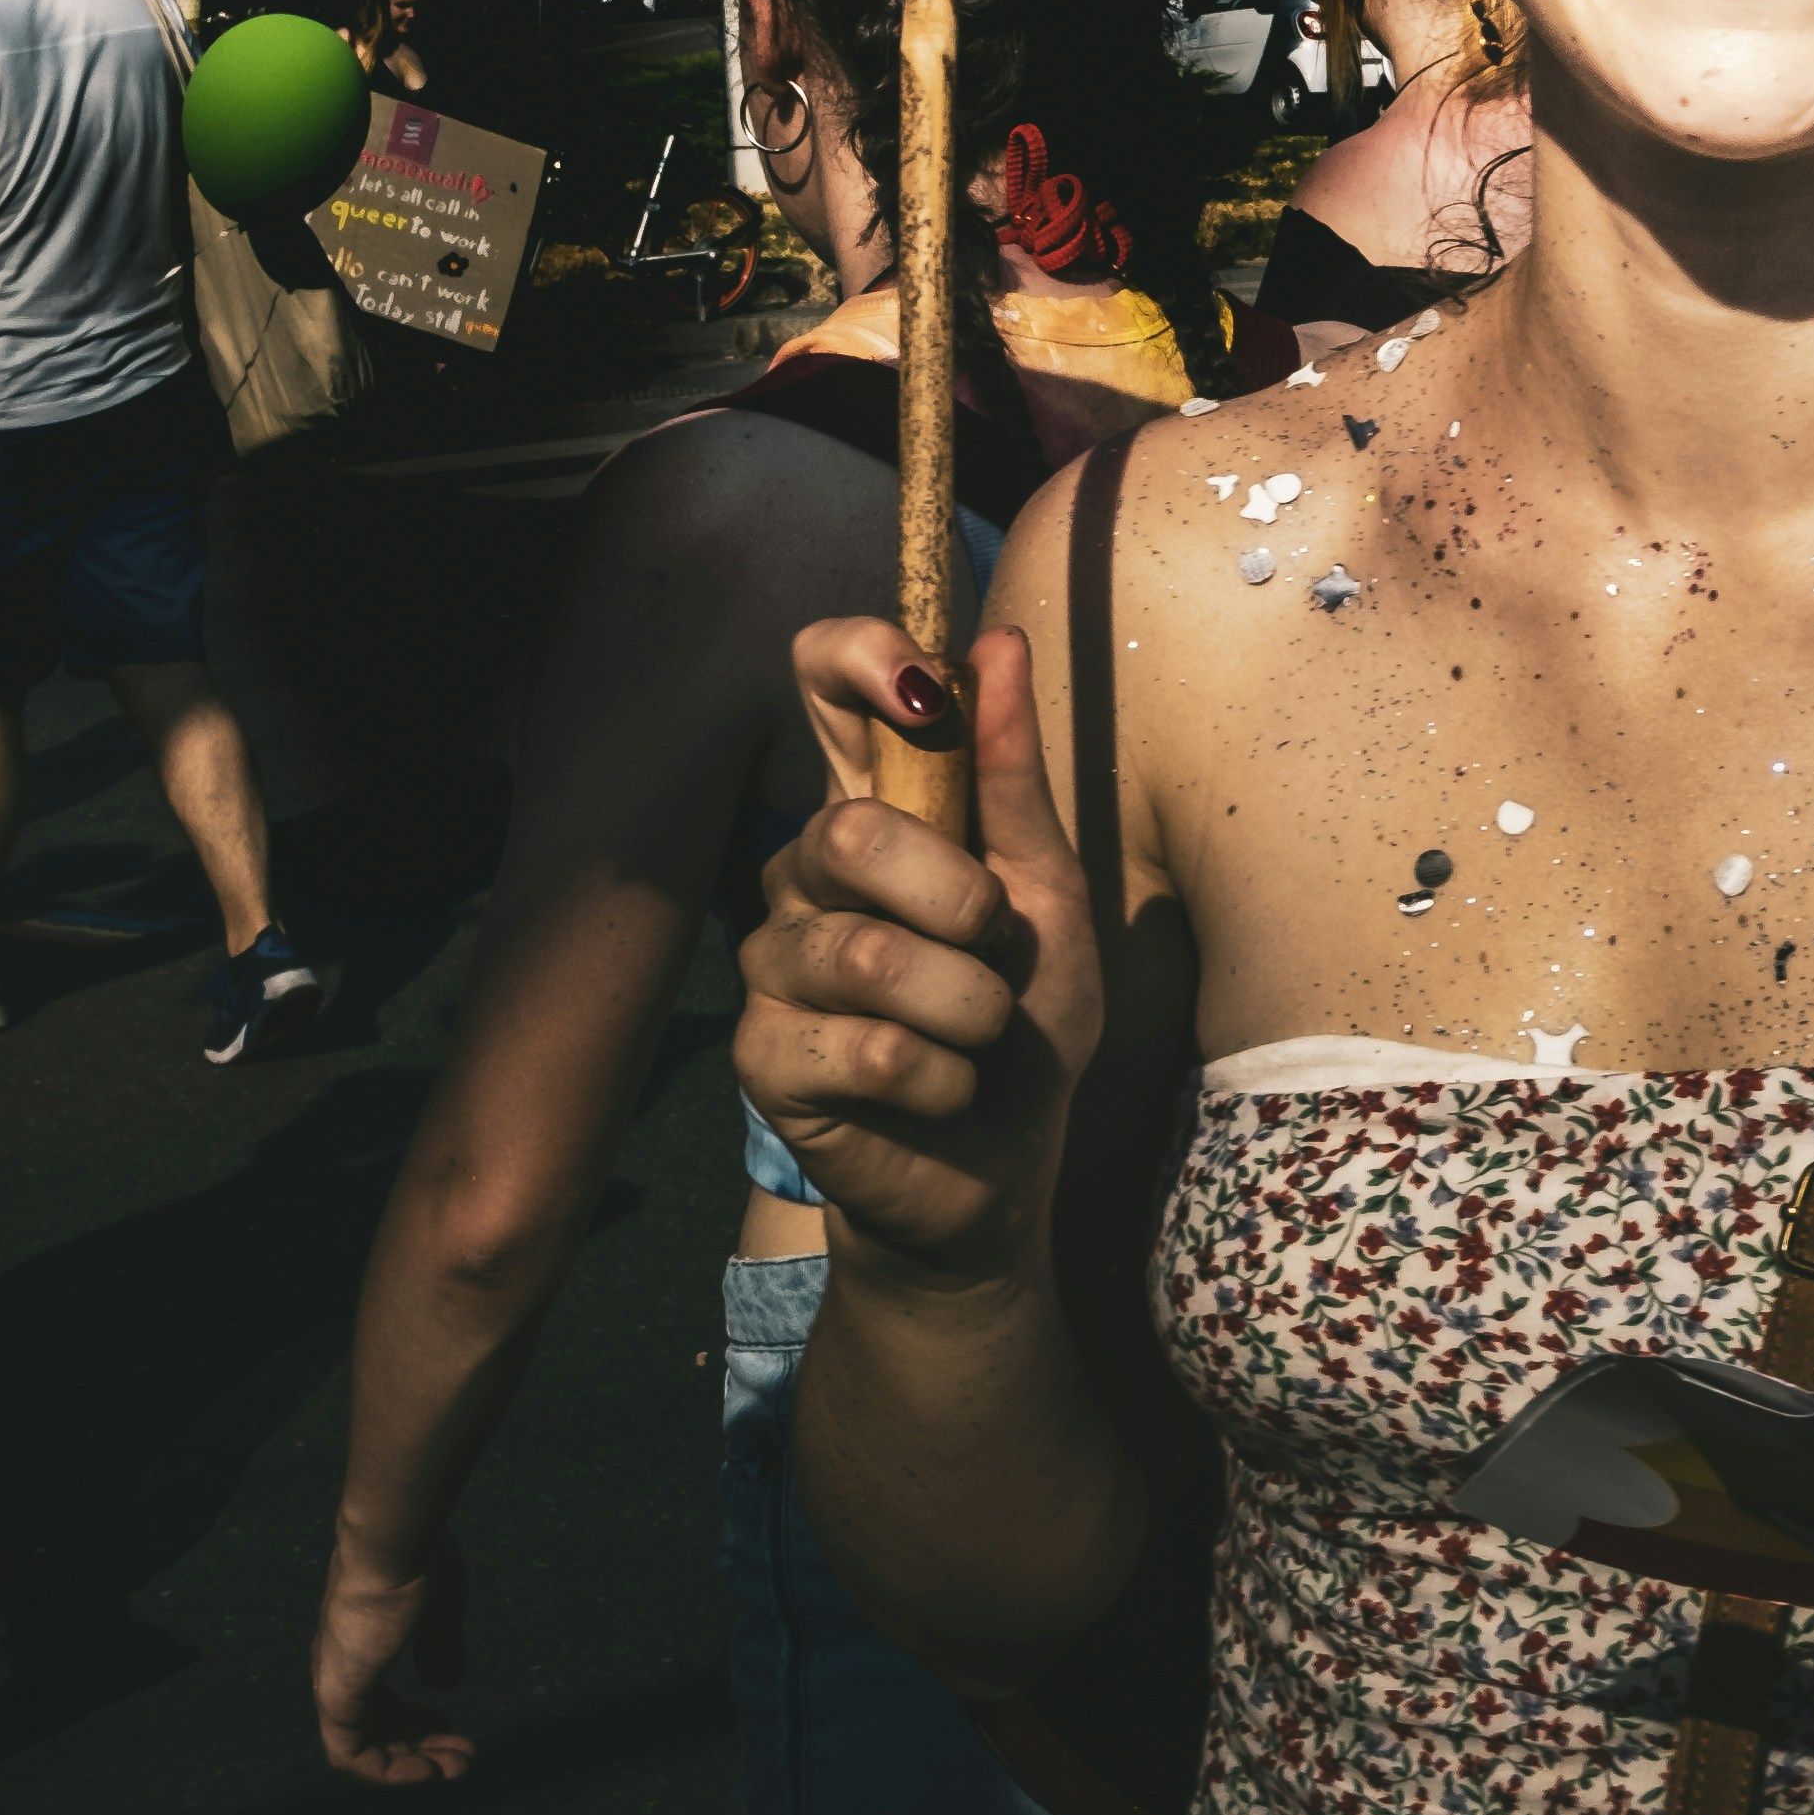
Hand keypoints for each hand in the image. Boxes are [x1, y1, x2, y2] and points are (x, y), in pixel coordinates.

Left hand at [314, 1532, 472, 1784]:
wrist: (394, 1544)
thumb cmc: (419, 1565)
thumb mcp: (441, 1611)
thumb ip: (440, 1649)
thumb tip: (444, 1689)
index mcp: (358, 1644)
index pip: (377, 1699)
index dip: (414, 1720)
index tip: (451, 1723)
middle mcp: (340, 1667)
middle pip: (373, 1727)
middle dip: (419, 1746)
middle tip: (463, 1759)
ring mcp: (334, 1682)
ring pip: (362, 1747)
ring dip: (409, 1763)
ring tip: (453, 1769)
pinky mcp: (337, 1695)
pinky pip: (351, 1754)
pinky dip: (388, 1770)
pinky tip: (426, 1771)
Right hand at [737, 623, 1096, 1293]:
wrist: (1003, 1170)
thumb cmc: (1024, 1026)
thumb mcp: (1050, 897)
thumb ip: (1014, 779)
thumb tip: (998, 644)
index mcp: (874, 814)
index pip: (821, 684)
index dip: (857, 657)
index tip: (920, 682)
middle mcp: (803, 874)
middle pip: (849, 833)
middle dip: (961, 905)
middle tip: (993, 954)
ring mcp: (773, 965)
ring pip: (869, 957)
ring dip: (969, 1012)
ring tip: (976, 1040)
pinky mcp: (763, 1058)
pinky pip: (869, 1049)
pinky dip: (942, 1079)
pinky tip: (940, 1094)